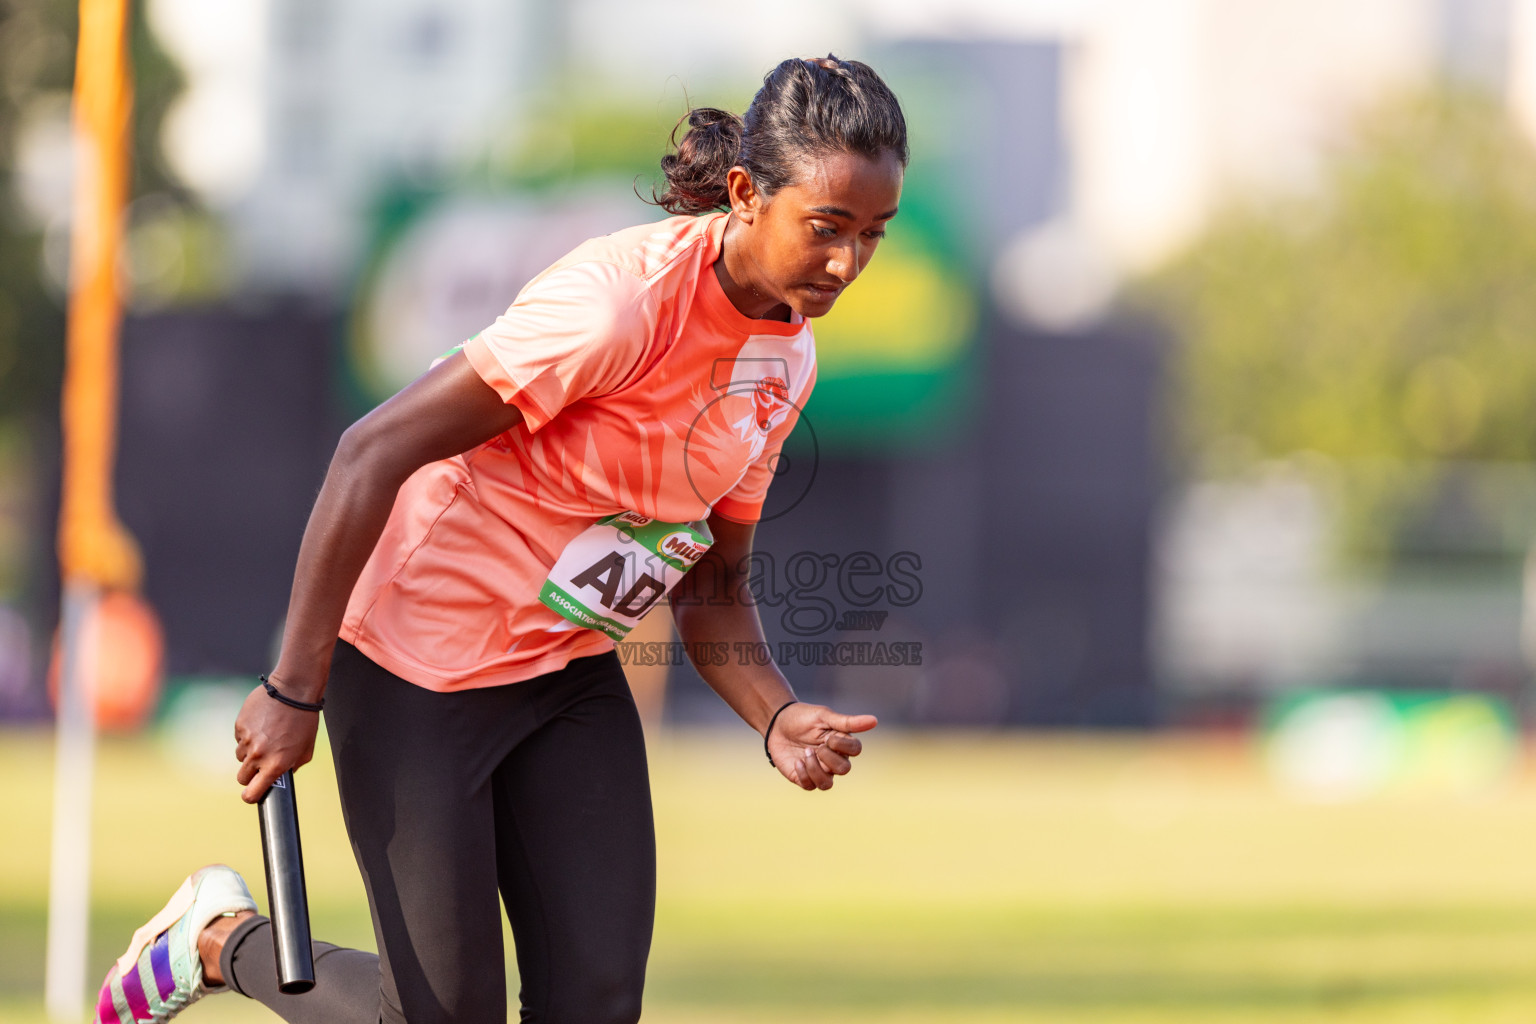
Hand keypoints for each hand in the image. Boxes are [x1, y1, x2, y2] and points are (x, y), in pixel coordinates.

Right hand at [233, 681, 319, 802]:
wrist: (293, 690)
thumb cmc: (304, 720)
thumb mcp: (306, 749)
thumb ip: (293, 767)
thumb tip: (281, 777)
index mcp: (275, 764)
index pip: (252, 793)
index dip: (251, 796)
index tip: (252, 794)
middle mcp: (258, 755)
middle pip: (242, 777)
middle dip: (250, 774)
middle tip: (261, 763)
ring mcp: (246, 740)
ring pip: (240, 756)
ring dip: (249, 752)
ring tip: (266, 737)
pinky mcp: (239, 726)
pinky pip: (239, 738)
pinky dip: (248, 735)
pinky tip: (262, 724)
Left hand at [767, 702, 877, 790]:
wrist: (776, 723)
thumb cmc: (802, 717)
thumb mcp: (824, 716)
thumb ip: (847, 722)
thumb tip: (875, 721)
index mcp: (841, 742)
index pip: (856, 751)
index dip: (843, 747)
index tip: (828, 737)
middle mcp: (833, 758)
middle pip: (844, 769)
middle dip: (829, 758)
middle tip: (816, 746)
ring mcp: (819, 770)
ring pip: (827, 784)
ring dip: (816, 770)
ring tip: (805, 753)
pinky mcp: (803, 778)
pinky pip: (810, 786)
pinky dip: (804, 774)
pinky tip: (796, 761)